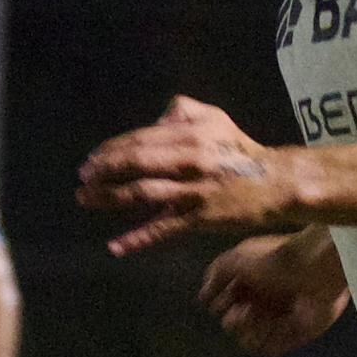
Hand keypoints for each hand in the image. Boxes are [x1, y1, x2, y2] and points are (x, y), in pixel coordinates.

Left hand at [78, 96, 300, 256]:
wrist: (275, 184)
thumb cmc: (240, 151)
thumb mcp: (215, 119)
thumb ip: (183, 110)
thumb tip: (155, 119)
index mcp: (190, 134)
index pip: (139, 139)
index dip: (111, 149)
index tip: (91, 159)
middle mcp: (188, 160)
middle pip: (135, 164)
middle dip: (102, 171)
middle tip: (82, 178)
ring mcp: (192, 191)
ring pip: (141, 194)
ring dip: (108, 198)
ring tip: (86, 199)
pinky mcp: (198, 218)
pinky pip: (162, 229)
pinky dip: (136, 239)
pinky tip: (115, 246)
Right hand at [198, 230, 350, 356]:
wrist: (314, 268)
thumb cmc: (276, 259)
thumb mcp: (238, 257)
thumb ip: (216, 273)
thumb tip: (204, 297)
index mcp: (251, 285)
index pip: (224, 305)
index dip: (220, 305)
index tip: (225, 300)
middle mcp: (264, 303)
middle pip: (234, 326)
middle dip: (234, 322)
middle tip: (245, 311)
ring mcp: (279, 319)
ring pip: (250, 341)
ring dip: (249, 333)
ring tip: (259, 318)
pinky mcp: (296, 333)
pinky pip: (272, 349)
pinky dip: (269, 342)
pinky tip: (276, 326)